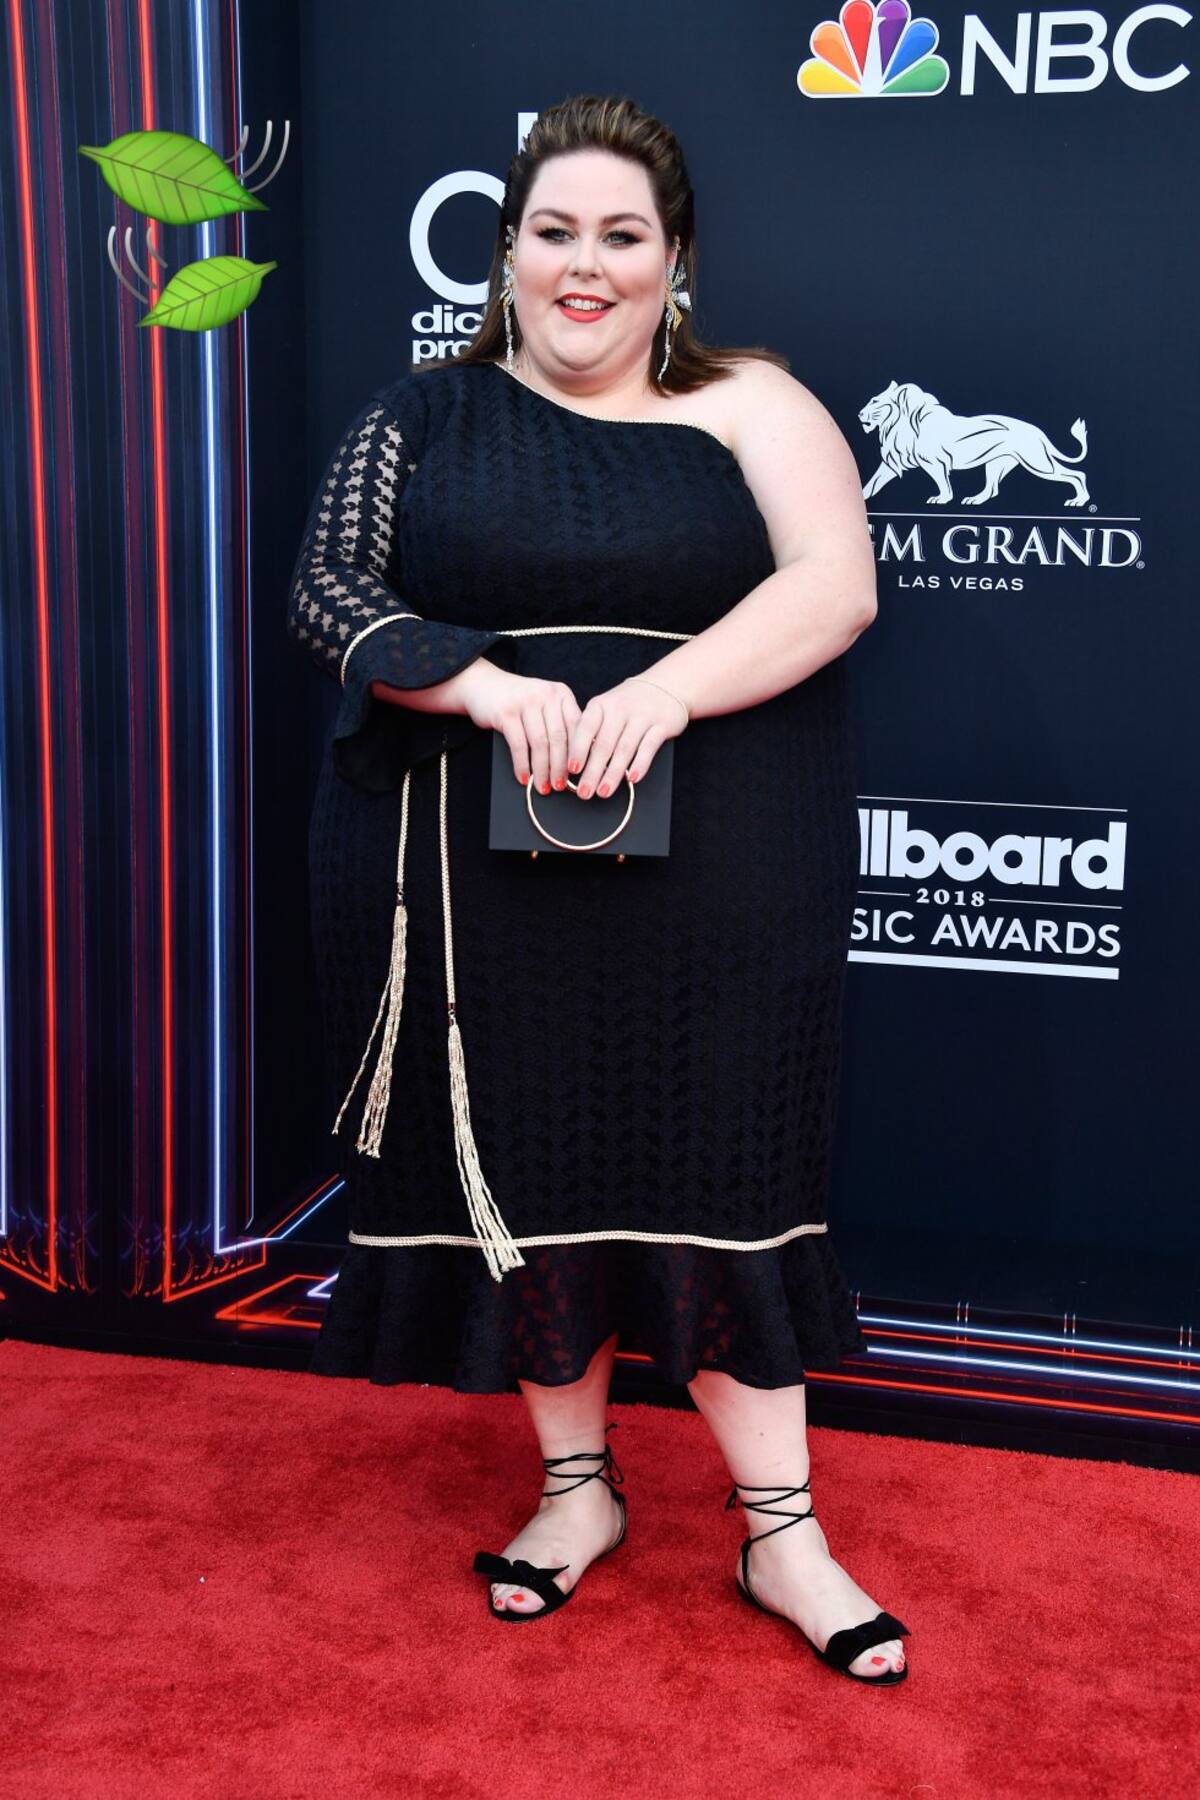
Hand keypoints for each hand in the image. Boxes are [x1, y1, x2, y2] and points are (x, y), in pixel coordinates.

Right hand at [455, 663, 582, 793]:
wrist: (482, 684)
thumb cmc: (517, 701)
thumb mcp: (543, 704)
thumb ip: (560, 722)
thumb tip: (576, 759)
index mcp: (561, 693)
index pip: (576, 726)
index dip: (579, 753)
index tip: (579, 773)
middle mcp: (546, 694)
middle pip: (558, 737)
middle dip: (560, 767)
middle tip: (560, 786)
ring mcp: (525, 702)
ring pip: (540, 744)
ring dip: (542, 770)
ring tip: (543, 787)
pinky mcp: (506, 712)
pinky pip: (519, 745)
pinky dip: (522, 765)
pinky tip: (524, 778)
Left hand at [568, 676, 688, 799]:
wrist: (666, 685)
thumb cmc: (627, 704)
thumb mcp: (606, 708)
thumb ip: (592, 731)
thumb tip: (574, 764)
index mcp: (601, 704)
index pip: (586, 728)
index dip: (578, 749)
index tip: (571, 770)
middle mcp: (620, 708)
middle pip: (604, 744)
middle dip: (593, 771)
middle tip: (584, 792)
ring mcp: (642, 716)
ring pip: (625, 749)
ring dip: (613, 773)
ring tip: (603, 792)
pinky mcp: (662, 725)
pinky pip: (649, 747)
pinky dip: (640, 764)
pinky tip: (632, 779)